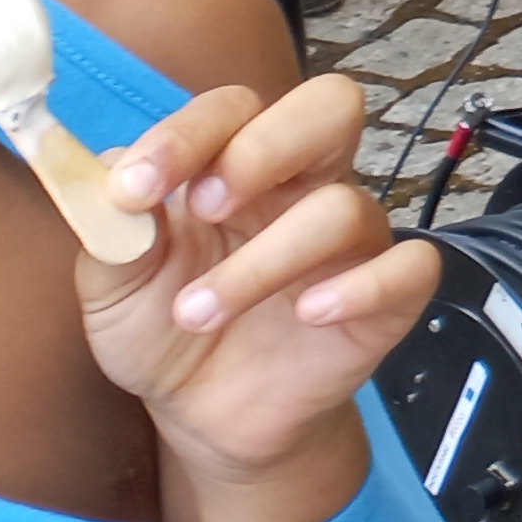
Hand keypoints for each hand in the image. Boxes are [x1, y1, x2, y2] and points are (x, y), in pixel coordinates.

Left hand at [79, 72, 438, 521]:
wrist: (203, 414)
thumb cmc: (163, 327)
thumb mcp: (113, 285)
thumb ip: (111, 230)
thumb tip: (113, 181)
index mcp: (238, 165)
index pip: (234, 109)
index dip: (187, 134)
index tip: (135, 188)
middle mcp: (304, 186)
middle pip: (330, 108)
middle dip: (266, 147)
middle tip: (207, 206)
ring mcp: (351, 239)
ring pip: (345, 208)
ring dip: (264, 260)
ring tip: (199, 312)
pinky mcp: (389, 297)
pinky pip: (411, 267)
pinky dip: (364, 286)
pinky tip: (307, 314)